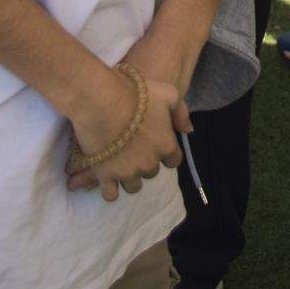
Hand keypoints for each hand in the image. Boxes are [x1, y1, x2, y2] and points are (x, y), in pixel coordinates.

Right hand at [65, 65, 186, 199]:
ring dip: (128, 176)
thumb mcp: (169, 94)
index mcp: (166, 146)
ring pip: (133, 185)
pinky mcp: (106, 177)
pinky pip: (111, 195)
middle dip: (145, 162)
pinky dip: (109, 188)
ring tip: (118, 162)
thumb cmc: (136, 94)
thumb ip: (181, 113)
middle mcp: (149, 164)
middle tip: (133, 148)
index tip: (155, 144)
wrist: (101, 100)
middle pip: (151, 172)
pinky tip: (106, 177)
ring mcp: (127, 173)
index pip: (173, 161)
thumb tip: (188, 130)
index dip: (165, 153)